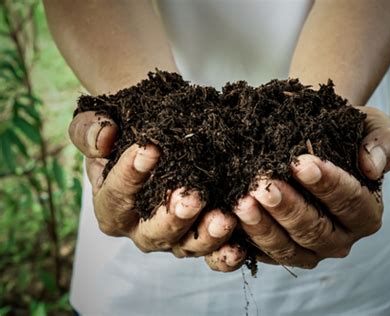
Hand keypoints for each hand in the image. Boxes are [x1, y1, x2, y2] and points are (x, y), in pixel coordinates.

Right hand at [69, 111, 241, 262]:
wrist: (158, 138)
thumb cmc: (125, 133)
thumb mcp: (97, 125)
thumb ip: (89, 130)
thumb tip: (103, 137)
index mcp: (111, 207)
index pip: (117, 195)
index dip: (130, 174)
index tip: (150, 149)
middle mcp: (140, 229)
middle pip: (154, 232)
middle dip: (174, 216)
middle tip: (191, 197)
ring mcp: (173, 238)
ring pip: (188, 246)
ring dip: (207, 236)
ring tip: (224, 219)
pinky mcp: (200, 239)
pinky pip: (213, 255)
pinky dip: (226, 255)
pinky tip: (240, 246)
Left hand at [206, 106, 389, 270]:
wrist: (314, 140)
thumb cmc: (346, 133)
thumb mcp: (374, 127)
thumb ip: (384, 143)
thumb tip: (373, 166)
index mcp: (366, 213)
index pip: (350, 202)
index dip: (327, 184)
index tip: (301, 163)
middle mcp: (340, 238)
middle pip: (315, 230)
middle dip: (288, 208)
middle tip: (264, 185)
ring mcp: (309, 250)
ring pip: (287, 248)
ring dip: (263, 226)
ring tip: (242, 201)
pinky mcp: (280, 251)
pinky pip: (262, 254)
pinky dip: (244, 240)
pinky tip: (228, 220)